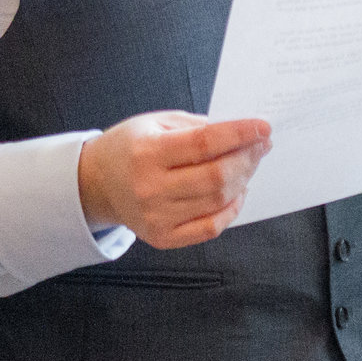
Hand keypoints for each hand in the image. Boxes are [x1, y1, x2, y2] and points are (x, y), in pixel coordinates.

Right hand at [76, 110, 270, 248]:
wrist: (98, 182)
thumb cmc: (132, 147)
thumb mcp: (158, 123)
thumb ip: (199, 127)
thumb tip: (244, 134)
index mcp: (148, 153)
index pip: (204, 143)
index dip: (239, 134)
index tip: (264, 127)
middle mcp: (150, 188)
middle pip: (216, 177)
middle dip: (248, 158)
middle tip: (261, 145)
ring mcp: (156, 217)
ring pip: (218, 201)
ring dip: (244, 180)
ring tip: (249, 164)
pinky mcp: (162, 238)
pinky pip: (210, 228)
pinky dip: (231, 209)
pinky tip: (237, 191)